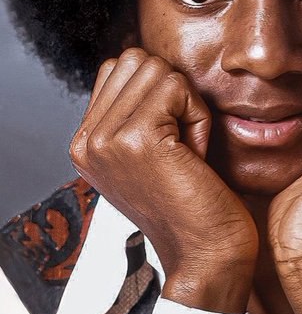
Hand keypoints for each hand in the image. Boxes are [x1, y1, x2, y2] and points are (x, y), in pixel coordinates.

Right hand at [69, 47, 257, 313]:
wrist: (204, 254)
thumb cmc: (189, 199)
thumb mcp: (147, 151)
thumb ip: (134, 109)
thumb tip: (149, 62)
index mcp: (85, 141)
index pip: (118, 66)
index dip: (157, 88)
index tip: (168, 135)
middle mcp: (86, 140)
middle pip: (136, 59)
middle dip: (171, 89)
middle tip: (180, 140)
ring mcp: (105, 139)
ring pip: (157, 69)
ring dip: (186, 102)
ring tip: (186, 147)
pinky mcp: (135, 139)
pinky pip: (177, 87)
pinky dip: (197, 115)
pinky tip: (194, 154)